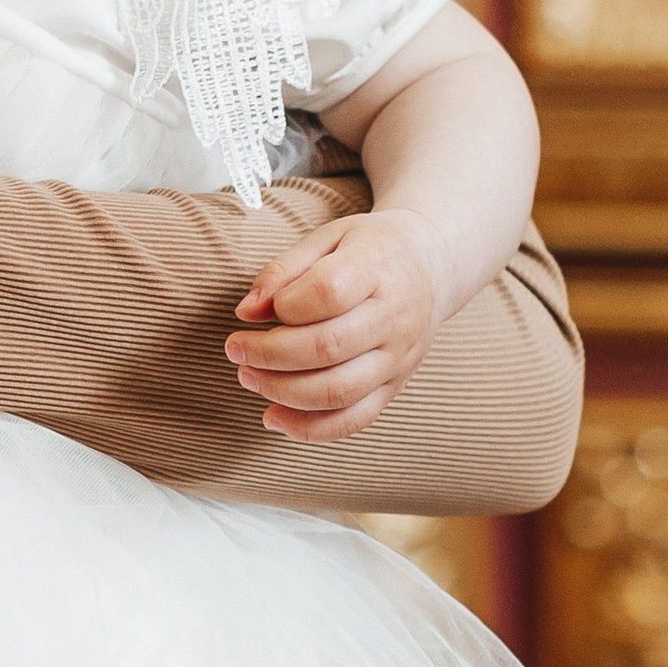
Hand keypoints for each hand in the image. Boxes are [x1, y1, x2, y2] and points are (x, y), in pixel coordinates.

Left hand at [227, 212, 446, 443]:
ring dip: (283, 391)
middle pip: (328, 347)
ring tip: (248, 376)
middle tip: (236, 349)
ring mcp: (398, 357)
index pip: (328, 292)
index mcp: (377, 269)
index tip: (266, 307)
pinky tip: (273, 418)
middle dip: (269, 354)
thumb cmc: (369, 250)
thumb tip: (246, 311)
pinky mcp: (395, 385)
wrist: (432, 265)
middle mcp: (394, 317)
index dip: (286, 305)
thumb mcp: (327, 238)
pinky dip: (310, 428)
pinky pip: (354, 419)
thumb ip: (284, 269)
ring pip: (339, 390)